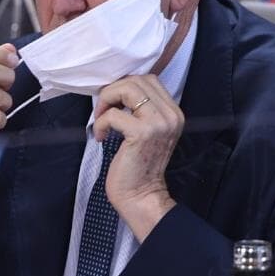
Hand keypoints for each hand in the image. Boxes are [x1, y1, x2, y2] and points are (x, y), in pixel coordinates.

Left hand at [93, 75, 182, 240]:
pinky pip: (113, 114)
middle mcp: (170, 115)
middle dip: (113, 91)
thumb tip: (118, 90)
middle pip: (137, 80)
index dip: (125, 85)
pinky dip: (100, 123)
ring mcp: (158, 124)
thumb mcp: (148, 132)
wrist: (142, 196)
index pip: (149, 79)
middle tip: (103, 110)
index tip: (113, 102)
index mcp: (174, 113)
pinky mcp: (141, 134)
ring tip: (101, 119)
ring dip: (106, 101)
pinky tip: (100, 137)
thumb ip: (142, 110)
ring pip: (127, 89)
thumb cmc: (139, 166)